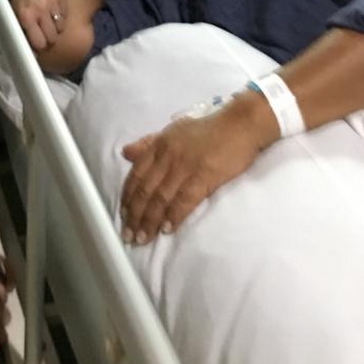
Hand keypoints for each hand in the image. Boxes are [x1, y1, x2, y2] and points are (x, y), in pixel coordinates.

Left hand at [10, 0, 66, 52]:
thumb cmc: (19, 2)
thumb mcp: (14, 17)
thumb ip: (22, 33)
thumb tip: (32, 54)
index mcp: (26, 16)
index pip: (40, 43)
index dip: (39, 46)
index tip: (38, 44)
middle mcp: (41, 8)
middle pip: (52, 37)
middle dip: (48, 39)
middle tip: (43, 34)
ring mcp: (52, 0)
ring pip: (60, 27)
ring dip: (55, 27)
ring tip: (47, 22)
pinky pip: (65, 14)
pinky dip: (60, 16)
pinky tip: (51, 11)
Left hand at [120, 97, 271, 243]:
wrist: (240, 124)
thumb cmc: (207, 130)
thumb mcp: (173, 131)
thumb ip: (148, 143)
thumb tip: (124, 153)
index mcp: (159, 144)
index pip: (136, 175)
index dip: (127, 198)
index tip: (122, 217)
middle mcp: (167, 155)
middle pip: (145, 190)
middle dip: (134, 215)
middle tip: (128, 236)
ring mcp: (185, 165)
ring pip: (161, 198)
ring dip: (149, 221)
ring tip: (143, 239)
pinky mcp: (204, 175)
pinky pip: (184, 200)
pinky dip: (173, 216)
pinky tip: (166, 229)